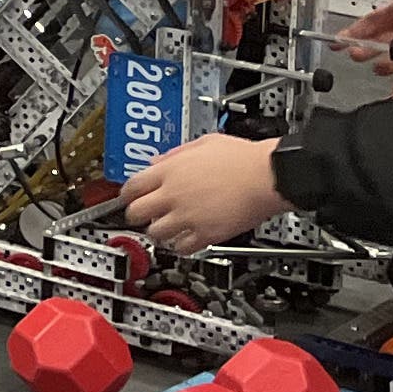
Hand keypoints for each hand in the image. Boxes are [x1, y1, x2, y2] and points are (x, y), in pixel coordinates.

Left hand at [123, 135, 292, 253]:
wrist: (267, 176)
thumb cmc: (241, 158)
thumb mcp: (201, 143)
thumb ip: (174, 154)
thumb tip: (156, 161)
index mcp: (169, 171)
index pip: (131, 187)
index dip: (125, 195)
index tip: (127, 198)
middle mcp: (173, 195)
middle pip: (136, 213)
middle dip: (136, 215)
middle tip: (143, 215)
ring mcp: (188, 216)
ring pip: (155, 233)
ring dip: (157, 232)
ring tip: (165, 228)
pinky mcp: (206, 234)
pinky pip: (182, 248)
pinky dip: (180, 246)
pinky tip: (185, 240)